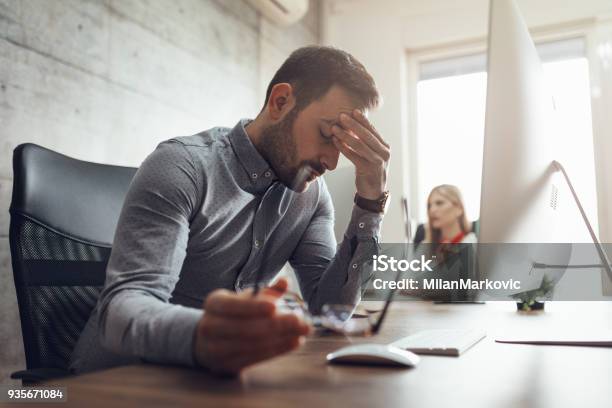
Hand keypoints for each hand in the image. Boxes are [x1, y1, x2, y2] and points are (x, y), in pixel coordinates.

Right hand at [193, 278, 310, 374]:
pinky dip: (277, 350)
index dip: (253, 307)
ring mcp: (215, 349)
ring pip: (251, 345)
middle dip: (275, 325)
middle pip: (244, 328)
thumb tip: (285, 282)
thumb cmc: (233, 314)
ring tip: (300, 332)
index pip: (232, 305)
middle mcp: (210, 327)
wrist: (207, 340)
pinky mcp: (226, 365)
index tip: (275, 306)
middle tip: (300, 321)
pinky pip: (255, 358)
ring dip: (280, 339)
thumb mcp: (245, 299)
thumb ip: (266, 291)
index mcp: (214, 303)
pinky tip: (293, 342)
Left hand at [331, 109, 389, 199]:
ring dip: (346, 135)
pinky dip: (344, 148)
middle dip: (354, 125)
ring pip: (359, 145)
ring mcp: (377, 162)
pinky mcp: (368, 170)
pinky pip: (354, 156)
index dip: (363, 120)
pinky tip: (336, 142)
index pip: (373, 131)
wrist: (374, 192)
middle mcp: (383, 153)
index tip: (354, 111)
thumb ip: (367, 144)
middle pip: (367, 136)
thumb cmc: (370, 171)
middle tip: (342, 116)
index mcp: (385, 147)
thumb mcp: (372, 156)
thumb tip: (354, 128)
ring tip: (335, 128)